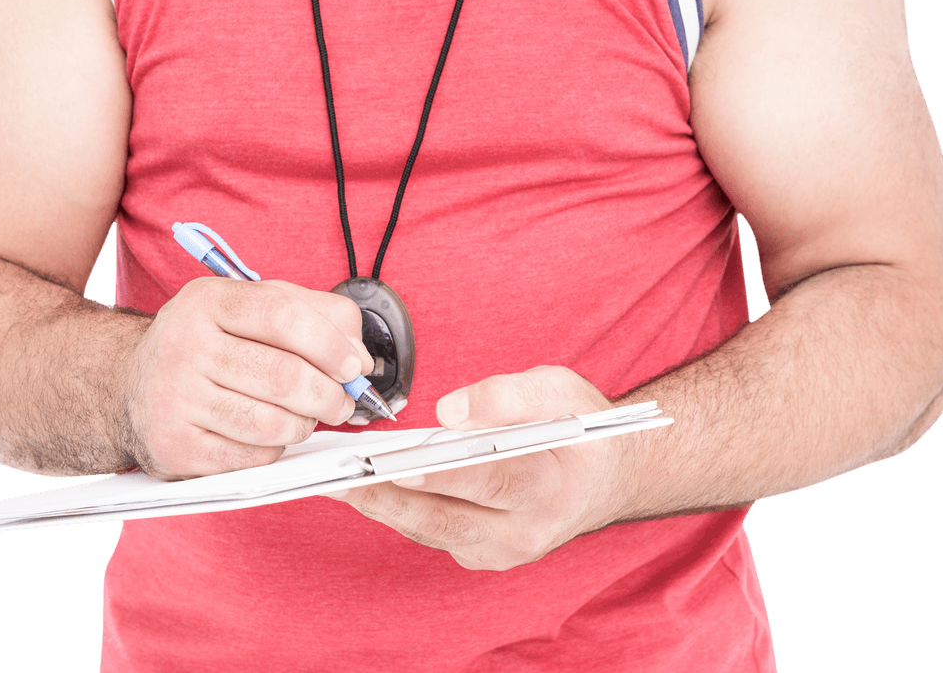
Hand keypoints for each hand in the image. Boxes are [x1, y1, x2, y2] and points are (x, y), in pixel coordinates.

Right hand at [121, 277, 372, 479]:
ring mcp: (174, 398)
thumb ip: (316, 315)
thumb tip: (359, 357)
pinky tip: (272, 434)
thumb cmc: (210, 343)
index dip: (330, 344)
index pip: (284, 316)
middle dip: (329, 395)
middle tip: (342, 402)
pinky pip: (250, 456)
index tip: (353, 367)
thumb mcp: (254, 307)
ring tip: (307, 418)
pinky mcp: (173, 445)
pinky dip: (276, 449)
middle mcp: (184, 345)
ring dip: (305, 425)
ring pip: (270, 423)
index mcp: (209, 301)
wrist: (131, 384)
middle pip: (283, 376)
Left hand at [329, 366, 620, 569]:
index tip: (396, 466)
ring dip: (380, 505)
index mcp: (550, 487)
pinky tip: (365, 486)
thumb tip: (447, 412)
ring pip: (428, 530)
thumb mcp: (557, 388)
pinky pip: (430, 532)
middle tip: (340, 476)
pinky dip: (397, 509)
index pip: (490, 481)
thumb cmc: (580, 428)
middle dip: (387, 497)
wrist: (607, 478)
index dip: (441, 475)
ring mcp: (502, 551)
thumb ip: (507, 395)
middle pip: (445, 518)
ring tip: (335, 478)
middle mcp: (525, 532)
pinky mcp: (482, 553)